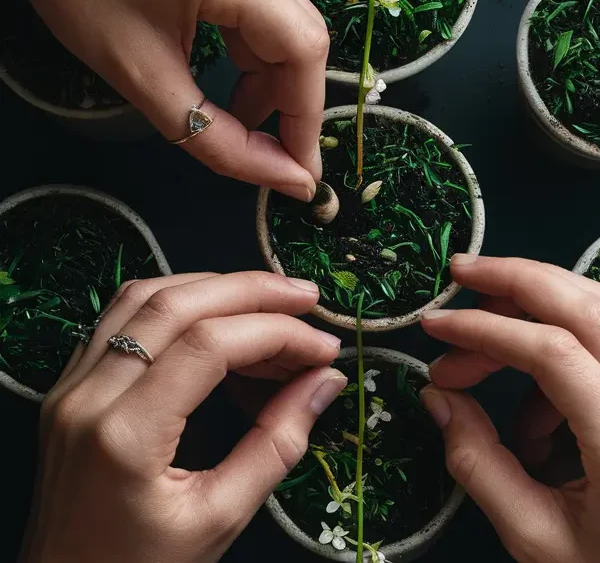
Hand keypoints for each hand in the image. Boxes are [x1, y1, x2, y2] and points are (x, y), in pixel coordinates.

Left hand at [0, 0, 327, 199]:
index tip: (301, 174)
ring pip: (286, 31)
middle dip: (290, 105)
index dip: (308, 119)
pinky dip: (254, 59)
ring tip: (232, 117)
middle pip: (304, 41)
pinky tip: (225, 81)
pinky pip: (264, 16)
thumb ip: (214, 138)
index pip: (302, 52)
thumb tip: (282, 176)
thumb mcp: (141, 76)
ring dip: (269, 84)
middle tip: (267, 152)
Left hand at [21, 272, 345, 562]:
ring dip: (214, 286)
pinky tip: (213, 311)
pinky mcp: (69, 384)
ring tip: (268, 301)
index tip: (323, 348)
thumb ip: (279, 443)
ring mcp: (70, 384)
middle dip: (253, 291)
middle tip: (306, 299)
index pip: (209, 345)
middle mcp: (87, 396)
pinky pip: (122, 315)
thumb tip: (326, 381)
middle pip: (178, 303)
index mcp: (125, 435)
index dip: (277, 333)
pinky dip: (176, 299)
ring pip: (145, 296)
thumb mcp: (221, 517)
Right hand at [421, 255, 599, 562]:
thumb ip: (476, 460)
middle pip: (585, 306)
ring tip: (482, 311)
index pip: (553, 353)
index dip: (485, 329)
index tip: (436, 328)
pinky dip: (559, 328)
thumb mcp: (531, 534)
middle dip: (514, 278)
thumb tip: (437, 395)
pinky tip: (527, 377)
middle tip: (459, 273)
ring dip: (537, 292)